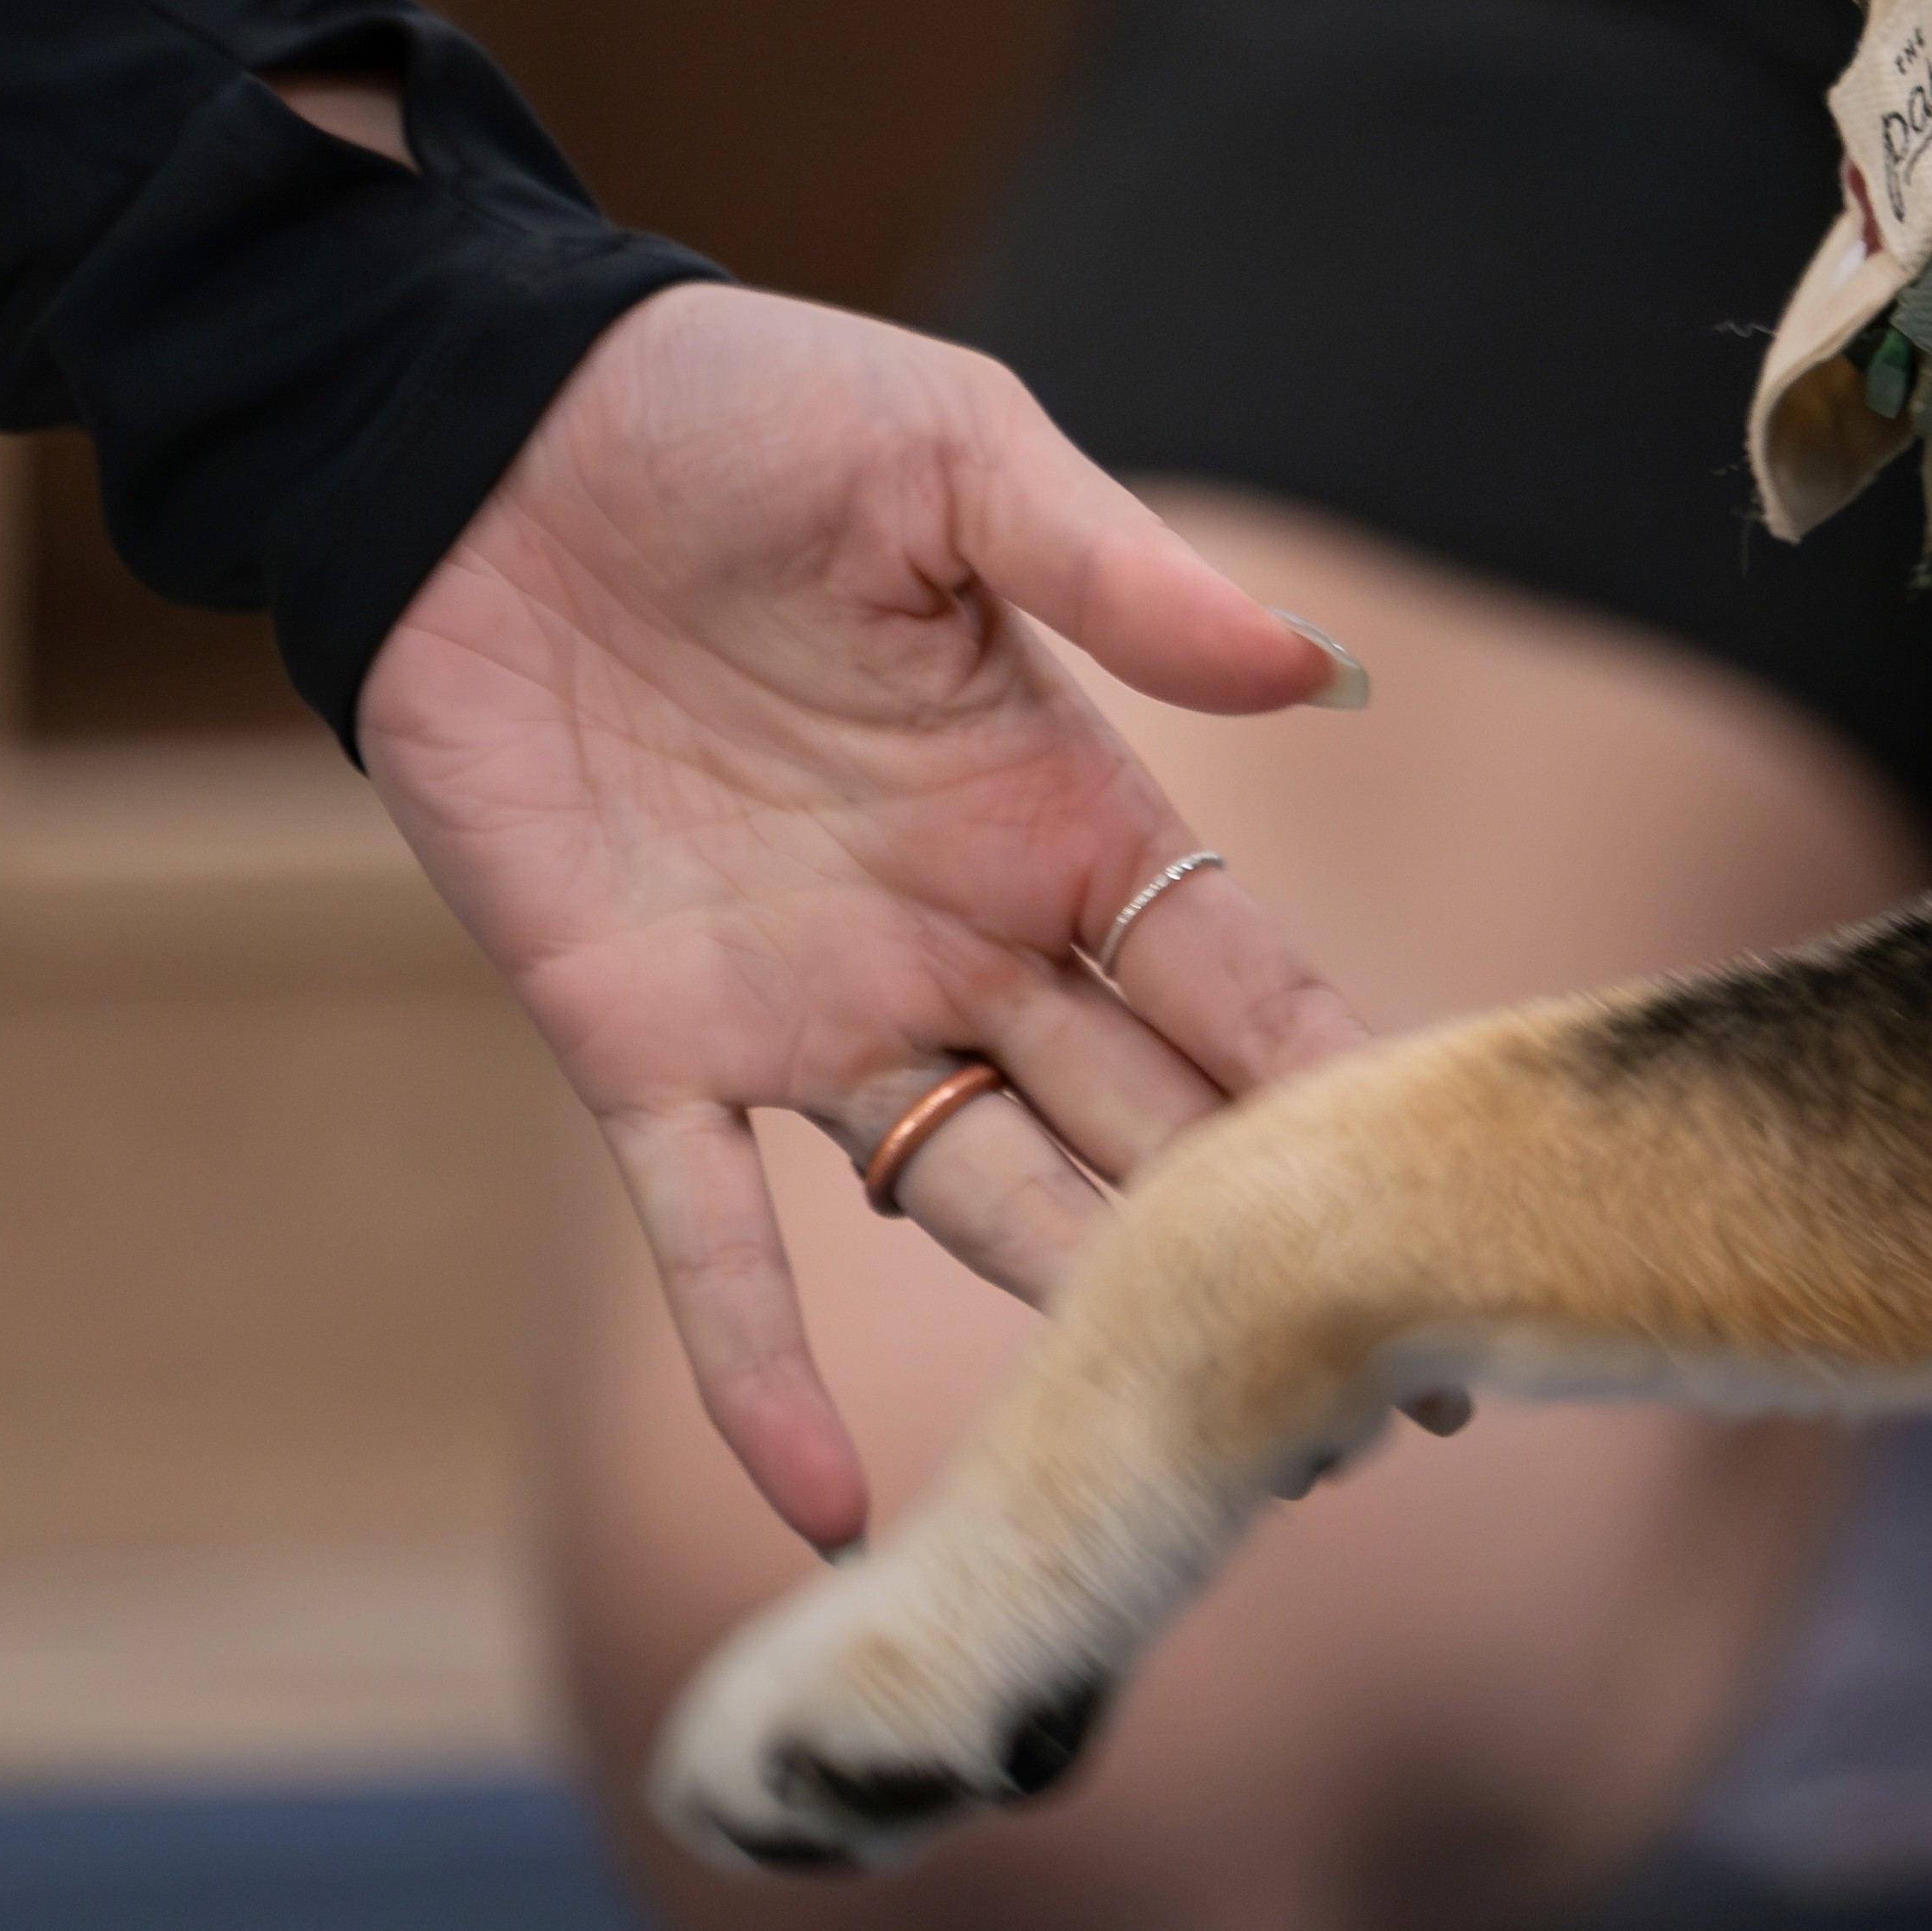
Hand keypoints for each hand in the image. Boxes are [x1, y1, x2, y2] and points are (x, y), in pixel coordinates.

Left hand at [356, 282, 1369, 1551]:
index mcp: (1056, 804)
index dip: (1332, 1101)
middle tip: (1351, 1417)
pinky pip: (714, 1244)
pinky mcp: (639, 1047)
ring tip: (1147, 1476)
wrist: (491, 438)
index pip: (1236, 982)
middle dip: (1233, 1265)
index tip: (1440, 1225)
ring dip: (1056, 1335)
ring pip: (970, 1203)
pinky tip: (831, 1519)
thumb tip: (1322, 669)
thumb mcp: (956, 454)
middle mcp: (961, 933)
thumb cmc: (743, 411)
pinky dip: (762, 1378)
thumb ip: (1122, 573)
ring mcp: (808, 1007)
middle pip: (1135, 1133)